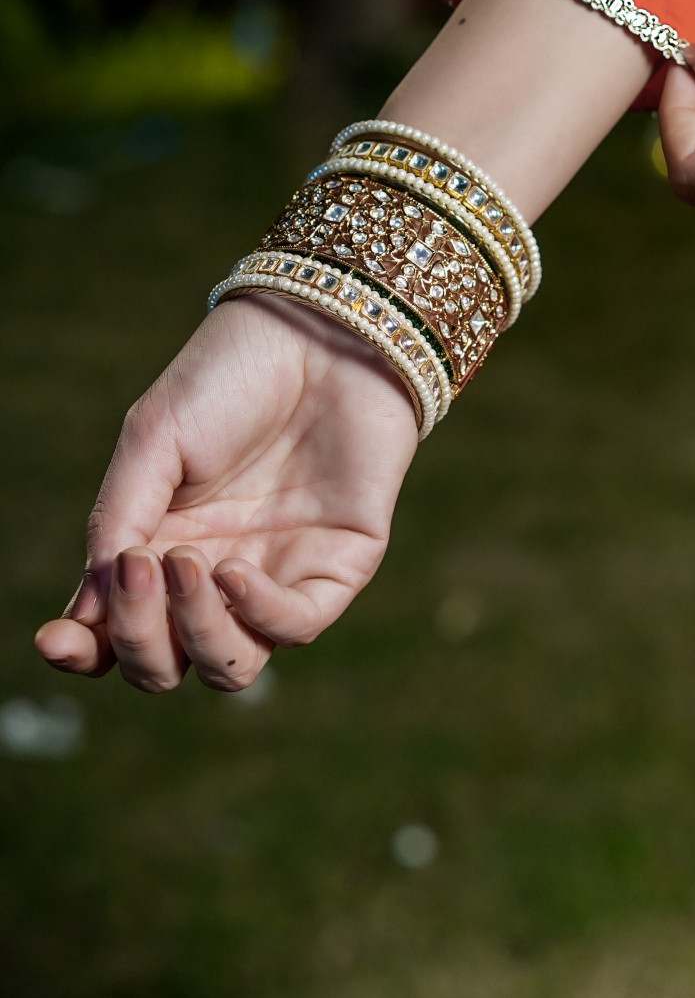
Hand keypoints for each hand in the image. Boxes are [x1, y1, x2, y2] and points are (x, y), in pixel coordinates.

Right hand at [34, 294, 417, 692]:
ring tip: (188, 564)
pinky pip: (298, 628)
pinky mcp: (337, 566)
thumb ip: (118, 520)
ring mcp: (277, 576)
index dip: (83, 651)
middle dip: (139, 640)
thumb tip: (89, 607)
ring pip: (232, 666)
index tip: (54, 639)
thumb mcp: (153, 439)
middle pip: (166, 663)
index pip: (114, 631)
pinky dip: (258, 614)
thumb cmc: (231, 376)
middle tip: (138, 568)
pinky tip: (232, 571)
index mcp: (160, 547)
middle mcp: (215, 575)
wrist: (319, 330)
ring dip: (198, 634)